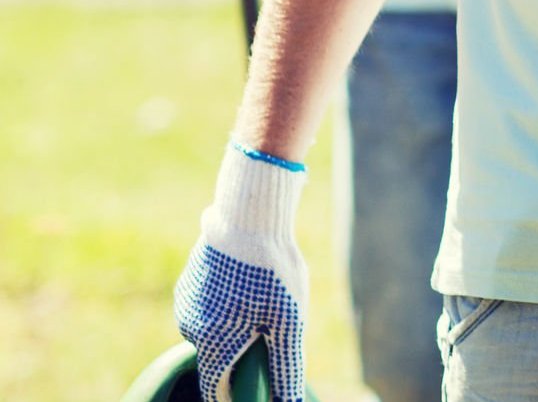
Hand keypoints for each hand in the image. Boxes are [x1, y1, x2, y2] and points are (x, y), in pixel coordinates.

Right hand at [175, 144, 309, 401]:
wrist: (248, 216)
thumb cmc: (272, 271)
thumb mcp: (289, 321)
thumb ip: (285, 366)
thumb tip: (288, 401)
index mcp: (212, 342)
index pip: (216, 387)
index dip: (236, 395)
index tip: (255, 390)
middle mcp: (191, 326)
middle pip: (219, 355)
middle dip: (244, 352)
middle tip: (274, 326)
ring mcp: (186, 302)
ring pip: (215, 327)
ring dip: (236, 323)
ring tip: (266, 296)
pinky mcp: (189, 281)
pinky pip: (209, 303)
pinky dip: (228, 301)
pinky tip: (249, 280)